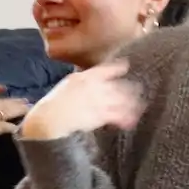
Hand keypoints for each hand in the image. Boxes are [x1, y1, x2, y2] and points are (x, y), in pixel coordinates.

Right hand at [18, 60, 142, 140]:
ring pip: (122, 100)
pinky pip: (117, 116)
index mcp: (84, 77)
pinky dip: (126, 119)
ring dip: (132, 104)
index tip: (126, 66)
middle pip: (119, 86)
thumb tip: (89, 77)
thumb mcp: (68, 85)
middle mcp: (94, 86)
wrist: (49, 119)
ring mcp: (98, 100)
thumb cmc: (55, 103)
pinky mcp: (100, 115)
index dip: (119, 67)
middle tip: (138, 91)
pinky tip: (130, 122)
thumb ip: (82, 80)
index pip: (106, 69)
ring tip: (139, 108)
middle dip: (129, 89)